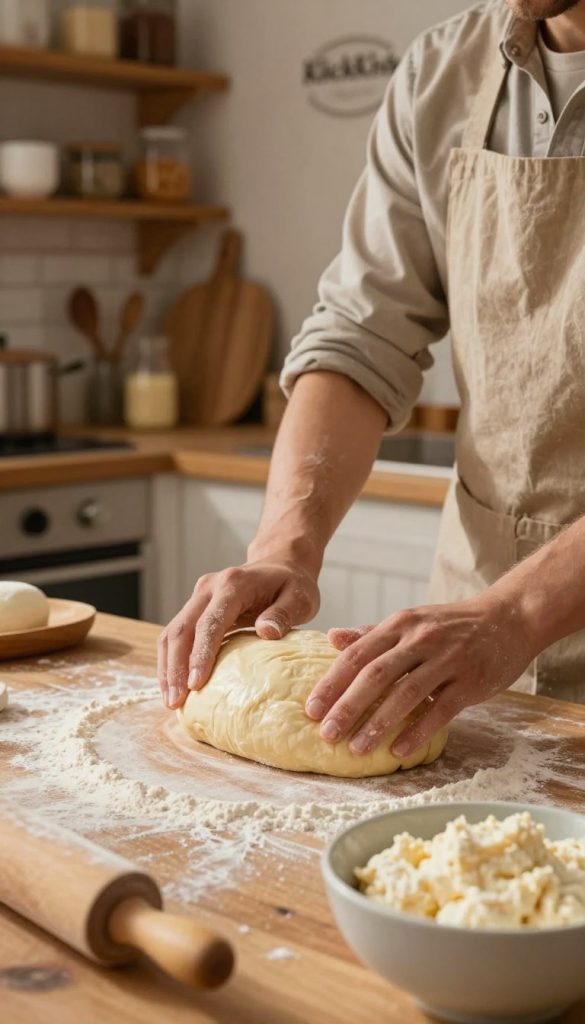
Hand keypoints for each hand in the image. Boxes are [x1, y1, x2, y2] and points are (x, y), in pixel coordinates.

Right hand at [158, 557, 319, 709]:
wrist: (280, 564)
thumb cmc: (292, 584)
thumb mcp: (299, 598)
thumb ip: (283, 614)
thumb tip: (266, 633)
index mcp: (233, 584)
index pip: (210, 622)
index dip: (200, 654)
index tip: (195, 684)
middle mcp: (209, 587)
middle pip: (181, 629)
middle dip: (175, 667)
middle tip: (176, 702)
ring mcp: (199, 596)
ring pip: (172, 632)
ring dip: (168, 667)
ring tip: (171, 701)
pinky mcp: (196, 606)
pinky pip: (176, 634)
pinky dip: (171, 660)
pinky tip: (174, 685)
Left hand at [305, 595, 534, 758]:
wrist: (509, 618)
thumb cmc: (452, 625)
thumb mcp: (410, 621)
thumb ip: (371, 633)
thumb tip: (332, 638)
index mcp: (400, 624)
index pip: (357, 654)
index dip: (332, 683)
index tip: (310, 709)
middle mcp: (420, 639)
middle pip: (376, 674)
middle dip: (347, 706)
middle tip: (326, 734)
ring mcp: (447, 659)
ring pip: (406, 693)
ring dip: (378, 723)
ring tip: (356, 748)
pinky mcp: (471, 681)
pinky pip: (441, 708)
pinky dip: (417, 730)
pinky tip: (398, 750)